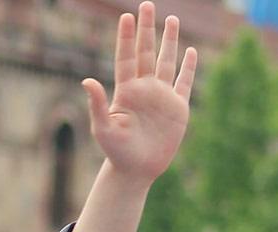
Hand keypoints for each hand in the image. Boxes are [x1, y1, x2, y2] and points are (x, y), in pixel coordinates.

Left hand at [79, 2, 197, 185]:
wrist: (137, 170)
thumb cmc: (116, 151)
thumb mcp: (104, 128)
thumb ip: (97, 104)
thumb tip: (86, 80)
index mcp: (126, 91)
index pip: (127, 58)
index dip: (127, 37)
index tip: (126, 16)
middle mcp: (144, 89)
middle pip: (146, 52)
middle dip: (147, 29)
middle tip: (147, 5)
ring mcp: (162, 96)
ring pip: (166, 61)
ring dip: (169, 41)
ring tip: (171, 19)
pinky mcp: (178, 108)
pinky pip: (185, 82)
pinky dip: (189, 67)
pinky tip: (191, 51)